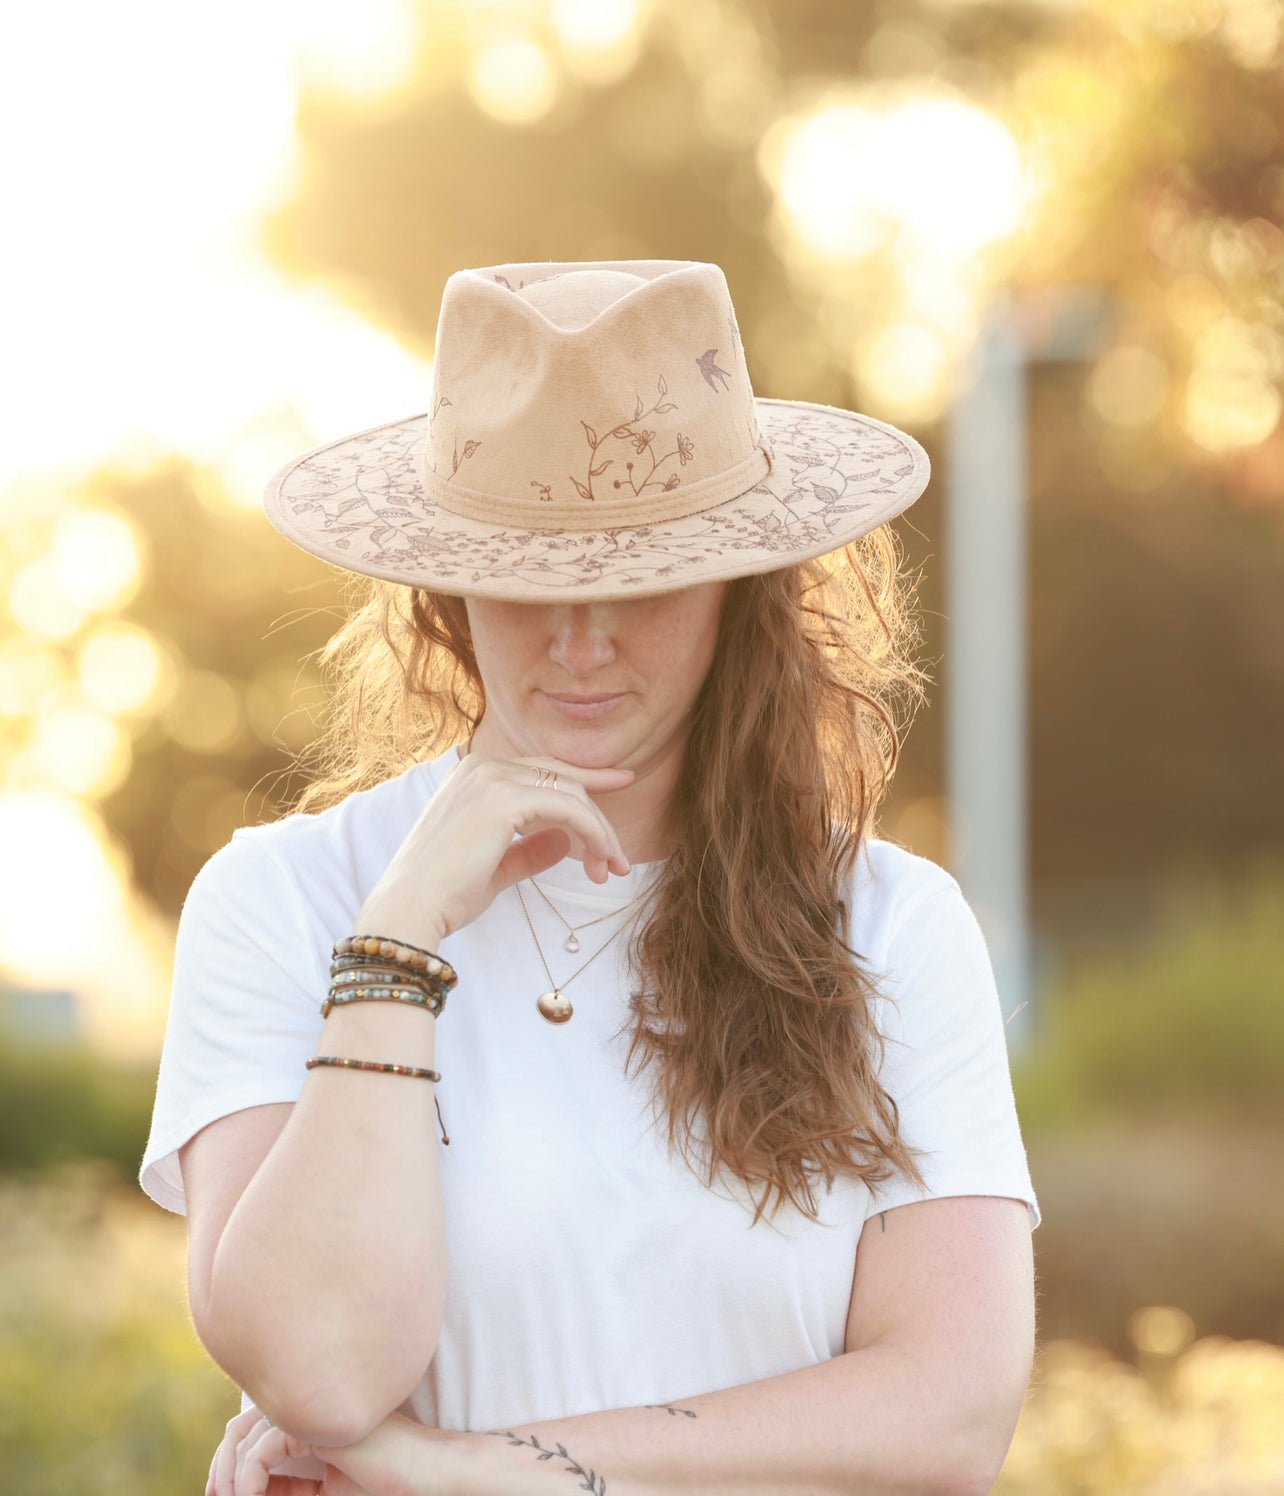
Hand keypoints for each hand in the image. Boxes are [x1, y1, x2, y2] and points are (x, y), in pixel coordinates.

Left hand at [208, 1401, 473, 1495]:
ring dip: (231, 1479)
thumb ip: (290, 1488)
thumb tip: (244, 1491)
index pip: (252, 1431)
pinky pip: (262, 1450)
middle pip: (241, 1427)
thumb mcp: (327, 1490)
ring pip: (243, 1436)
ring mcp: (312, 1409)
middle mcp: (308, 1405)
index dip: (228, 1468)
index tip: (221, 1495)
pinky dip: (247, 1481)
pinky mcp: (316, 1422)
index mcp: (311, 1417)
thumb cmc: (387, 1484)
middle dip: (221, 1470)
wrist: (427, 1476)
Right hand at [357, 751, 635, 949]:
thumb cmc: (446, 895)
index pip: (543, 771)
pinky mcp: (504, 798)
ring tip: (611, 871)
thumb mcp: (496, 867)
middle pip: (563, 781)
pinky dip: (593, 833)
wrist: (412, 909)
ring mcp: (492, 779)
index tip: (622, 782)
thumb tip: (566, 842)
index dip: (586, 778)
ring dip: (599, 833)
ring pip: (571, 795)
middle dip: (597, 821)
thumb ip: (530, 850)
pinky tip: (601, 859)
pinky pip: (569, 809)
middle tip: (618, 863)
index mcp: (474, 775)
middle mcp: (482, 767)